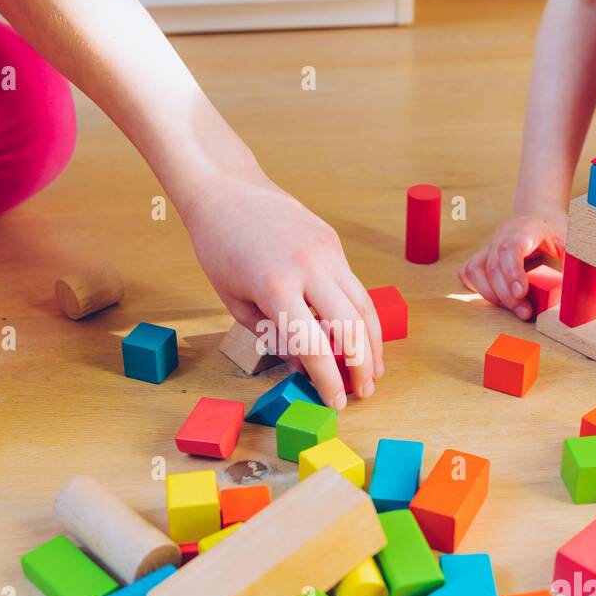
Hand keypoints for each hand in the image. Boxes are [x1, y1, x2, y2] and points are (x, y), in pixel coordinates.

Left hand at [182, 171, 382, 409]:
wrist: (227, 191)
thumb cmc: (221, 249)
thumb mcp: (236, 302)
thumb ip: (273, 337)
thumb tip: (304, 368)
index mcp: (276, 286)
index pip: (314, 346)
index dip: (328, 381)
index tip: (337, 404)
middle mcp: (309, 267)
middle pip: (351, 327)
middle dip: (362, 367)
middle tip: (365, 392)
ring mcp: (327, 252)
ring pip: (363, 305)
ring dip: (374, 343)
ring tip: (374, 370)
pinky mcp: (334, 243)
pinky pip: (354, 286)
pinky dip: (362, 316)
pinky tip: (363, 337)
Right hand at [459, 213, 564, 319]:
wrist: (538, 218)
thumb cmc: (554, 233)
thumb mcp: (570, 241)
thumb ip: (572, 260)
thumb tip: (575, 287)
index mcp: (523, 231)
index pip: (510, 248)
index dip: (513, 272)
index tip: (522, 293)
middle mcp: (500, 237)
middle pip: (494, 267)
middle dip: (508, 295)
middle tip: (525, 313)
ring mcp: (488, 246)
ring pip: (476, 271)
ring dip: (491, 295)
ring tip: (514, 309)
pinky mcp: (480, 257)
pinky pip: (468, 273)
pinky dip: (478, 289)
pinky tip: (497, 299)